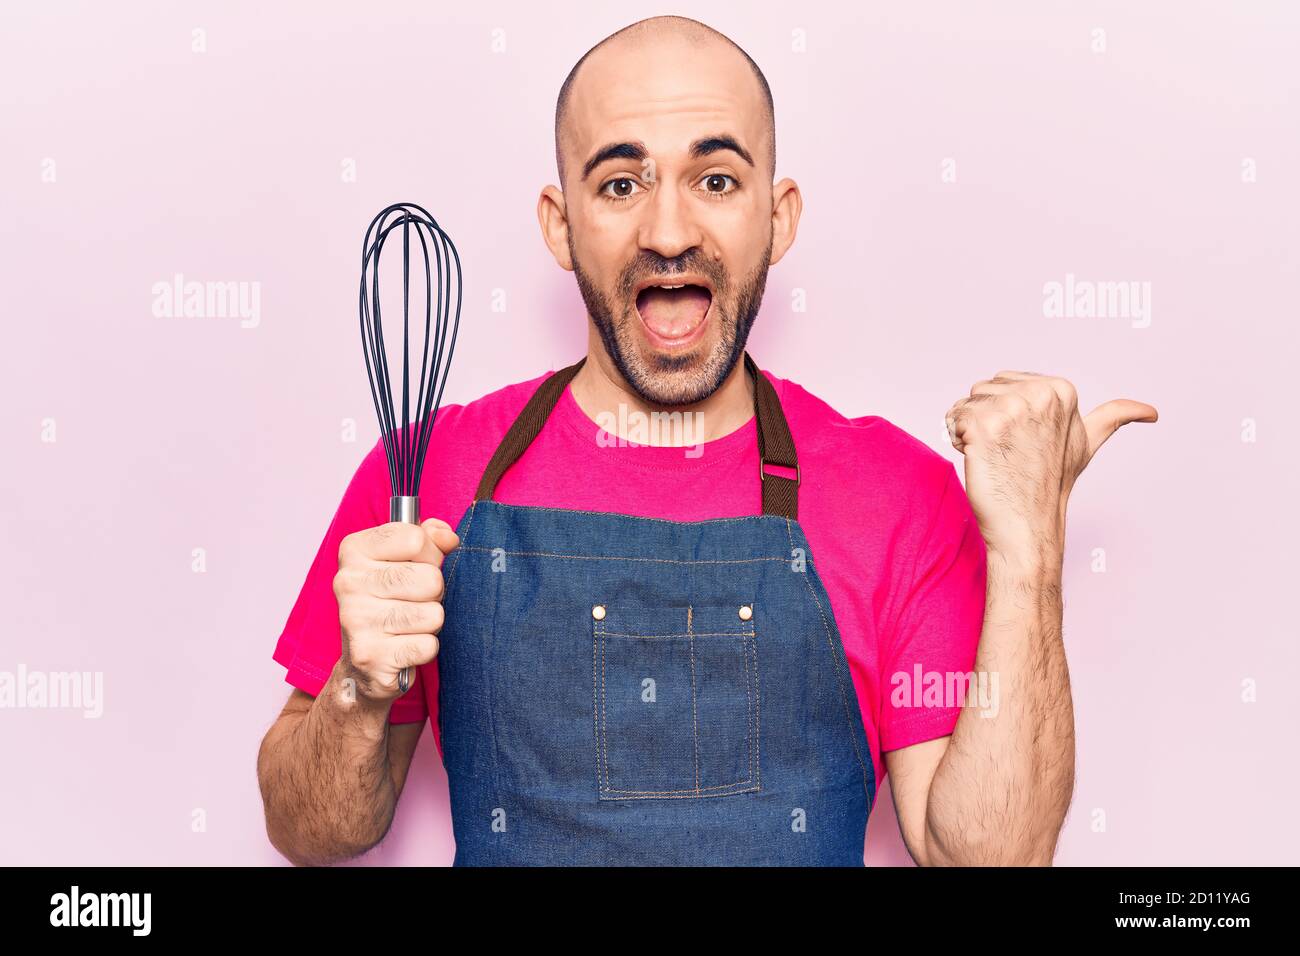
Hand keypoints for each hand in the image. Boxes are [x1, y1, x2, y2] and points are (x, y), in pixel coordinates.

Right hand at [333, 517, 459, 703]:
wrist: (362, 663)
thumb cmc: (387, 602)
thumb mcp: (403, 559)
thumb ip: (428, 538)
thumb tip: (448, 538)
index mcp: (354, 550)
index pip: (415, 538)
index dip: (430, 554)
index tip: (418, 565)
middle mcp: (349, 582)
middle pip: (430, 578)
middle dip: (435, 591)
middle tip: (415, 601)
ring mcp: (356, 619)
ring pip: (433, 614)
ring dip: (430, 622)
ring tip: (409, 624)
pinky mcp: (370, 655)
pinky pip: (427, 645)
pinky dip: (425, 648)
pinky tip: (405, 646)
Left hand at [945, 371, 1156, 563]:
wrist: (1028, 525)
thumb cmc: (1050, 485)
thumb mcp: (1086, 444)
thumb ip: (1113, 419)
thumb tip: (1150, 412)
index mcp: (1061, 389)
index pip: (1004, 382)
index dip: (1005, 413)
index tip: (1025, 441)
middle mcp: (1038, 393)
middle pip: (982, 388)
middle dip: (985, 418)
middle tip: (1008, 452)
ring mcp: (1012, 408)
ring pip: (966, 402)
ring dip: (968, 430)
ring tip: (995, 456)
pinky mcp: (985, 425)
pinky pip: (952, 418)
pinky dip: (956, 440)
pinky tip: (978, 459)